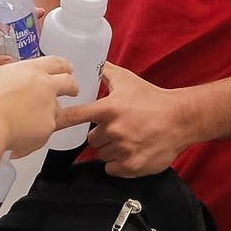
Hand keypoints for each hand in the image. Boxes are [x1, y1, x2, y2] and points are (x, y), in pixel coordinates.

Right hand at [0, 55, 77, 157]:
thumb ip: (14, 78)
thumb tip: (16, 84)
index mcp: (32, 69)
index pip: (57, 63)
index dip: (64, 67)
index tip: (66, 70)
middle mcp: (46, 86)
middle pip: (70, 82)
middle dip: (72, 87)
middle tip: (71, 91)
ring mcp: (49, 108)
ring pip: (59, 109)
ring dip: (49, 114)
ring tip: (29, 121)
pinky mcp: (48, 129)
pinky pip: (46, 131)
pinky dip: (36, 135)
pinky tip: (20, 136)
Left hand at [60, 63, 191, 177]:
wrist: (180, 119)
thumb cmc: (153, 99)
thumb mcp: (128, 80)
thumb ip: (106, 72)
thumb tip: (91, 62)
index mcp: (109, 109)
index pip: (75, 116)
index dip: (61, 119)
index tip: (50, 122)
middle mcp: (113, 130)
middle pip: (92, 139)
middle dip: (102, 135)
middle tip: (119, 128)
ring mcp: (123, 150)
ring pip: (103, 154)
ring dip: (112, 149)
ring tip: (129, 138)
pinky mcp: (132, 166)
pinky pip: (112, 168)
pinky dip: (119, 164)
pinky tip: (132, 151)